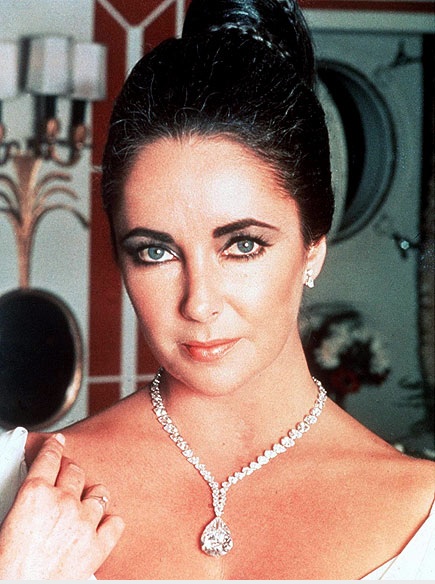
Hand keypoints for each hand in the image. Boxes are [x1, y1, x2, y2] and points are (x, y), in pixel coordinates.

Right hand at [0, 433, 124, 579]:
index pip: (50, 458)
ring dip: (91, 495)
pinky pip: (115, 522)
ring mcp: (84, 523)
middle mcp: (63, 503)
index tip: (58, 442)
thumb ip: (27, 497)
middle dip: (71, 470)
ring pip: (98, 494)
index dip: (55, 447)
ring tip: (85, 501)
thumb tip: (33, 490)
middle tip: (67, 474)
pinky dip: (110, 522)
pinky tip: (102, 524)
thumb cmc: (8, 565)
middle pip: (75, 472)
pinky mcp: (98, 546)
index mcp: (35, 494)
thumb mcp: (8, 520)